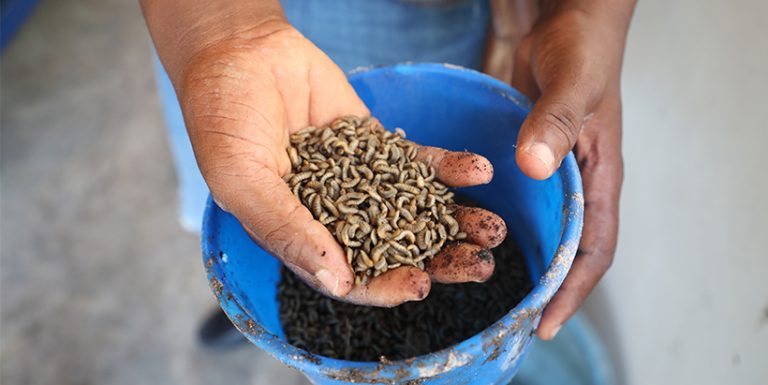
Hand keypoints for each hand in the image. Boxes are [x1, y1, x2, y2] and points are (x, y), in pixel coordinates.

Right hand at [175, 20, 506, 305]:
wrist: (240, 51)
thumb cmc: (223, 118)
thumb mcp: (242, 179)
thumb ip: (286, 230)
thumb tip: (337, 284)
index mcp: (300, 237)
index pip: (351, 276)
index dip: (385, 286)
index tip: (421, 285)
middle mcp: (335, 217)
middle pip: (396, 251)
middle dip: (440, 261)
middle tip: (481, 265)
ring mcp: (361, 182)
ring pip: (415, 212)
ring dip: (456, 222)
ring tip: (493, 228)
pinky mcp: (378, 146)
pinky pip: (419, 163)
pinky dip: (449, 169)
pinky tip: (480, 171)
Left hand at [509, 3, 633, 338]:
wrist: (563, 21)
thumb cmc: (582, 49)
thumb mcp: (574, 84)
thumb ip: (555, 121)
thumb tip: (534, 167)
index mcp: (598, 178)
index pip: (594, 250)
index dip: (573, 292)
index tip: (545, 324)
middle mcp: (573, 185)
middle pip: (562, 252)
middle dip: (541, 289)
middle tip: (508, 323)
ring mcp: (546, 174)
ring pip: (533, 230)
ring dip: (512, 260)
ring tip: (476, 289)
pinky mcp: (519, 158)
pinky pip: (508, 200)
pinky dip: (490, 222)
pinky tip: (458, 236)